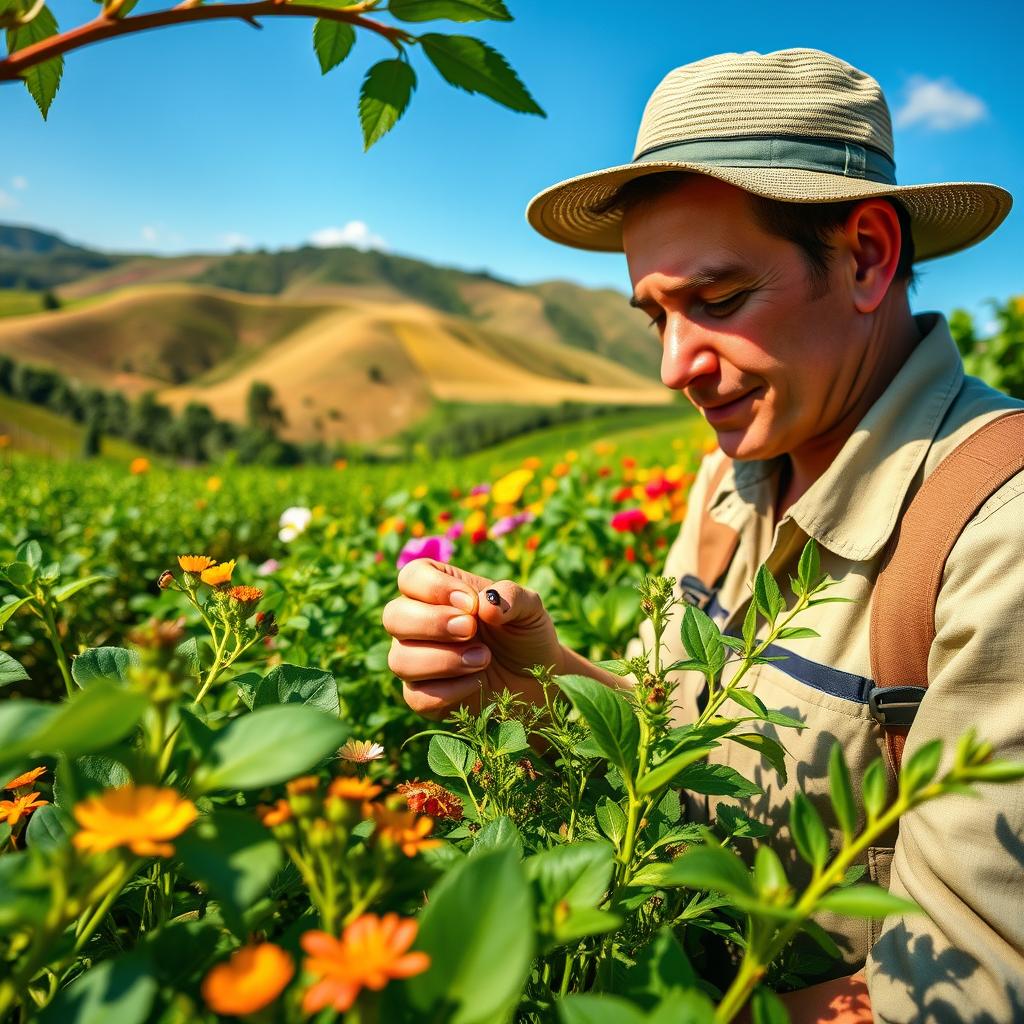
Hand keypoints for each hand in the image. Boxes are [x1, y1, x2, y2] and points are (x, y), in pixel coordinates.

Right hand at [383, 558, 563, 718]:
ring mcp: (416, 661)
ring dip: (443, 660)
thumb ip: (511, 597)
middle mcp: (418, 624)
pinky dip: (448, 691)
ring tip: (483, 659)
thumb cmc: (525, 635)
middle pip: (393, 616)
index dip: (434, 587)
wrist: (539, 681)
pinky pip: (416, 697)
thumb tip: (485, 604)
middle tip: (470, 630)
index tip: (471, 603)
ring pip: (400, 659)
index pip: (411, 577)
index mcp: (438, 591)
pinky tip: (477, 681)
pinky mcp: (423, 697)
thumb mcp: (529, 608)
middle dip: (432, 623)